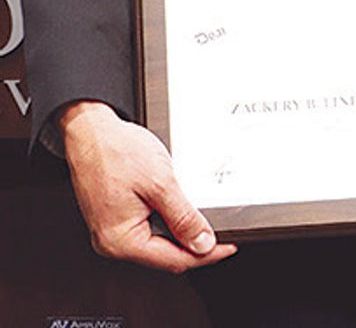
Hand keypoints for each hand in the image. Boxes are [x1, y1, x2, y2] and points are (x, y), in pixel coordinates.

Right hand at [59, 100, 237, 272]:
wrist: (91, 130)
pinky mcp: (115, 217)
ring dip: (181, 232)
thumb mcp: (160, 183)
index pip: (174, 260)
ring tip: (202, 217)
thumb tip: (202, 243)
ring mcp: (112, 230)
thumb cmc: (116, 151)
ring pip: (158, 242)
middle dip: (194, 244)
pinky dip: (167, 221)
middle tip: (221, 231)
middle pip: (165, 255)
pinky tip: (180, 208)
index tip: (228, 246)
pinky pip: (148, 228)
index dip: (206, 254)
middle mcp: (112, 242)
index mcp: (120, 241)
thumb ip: (183, 217)